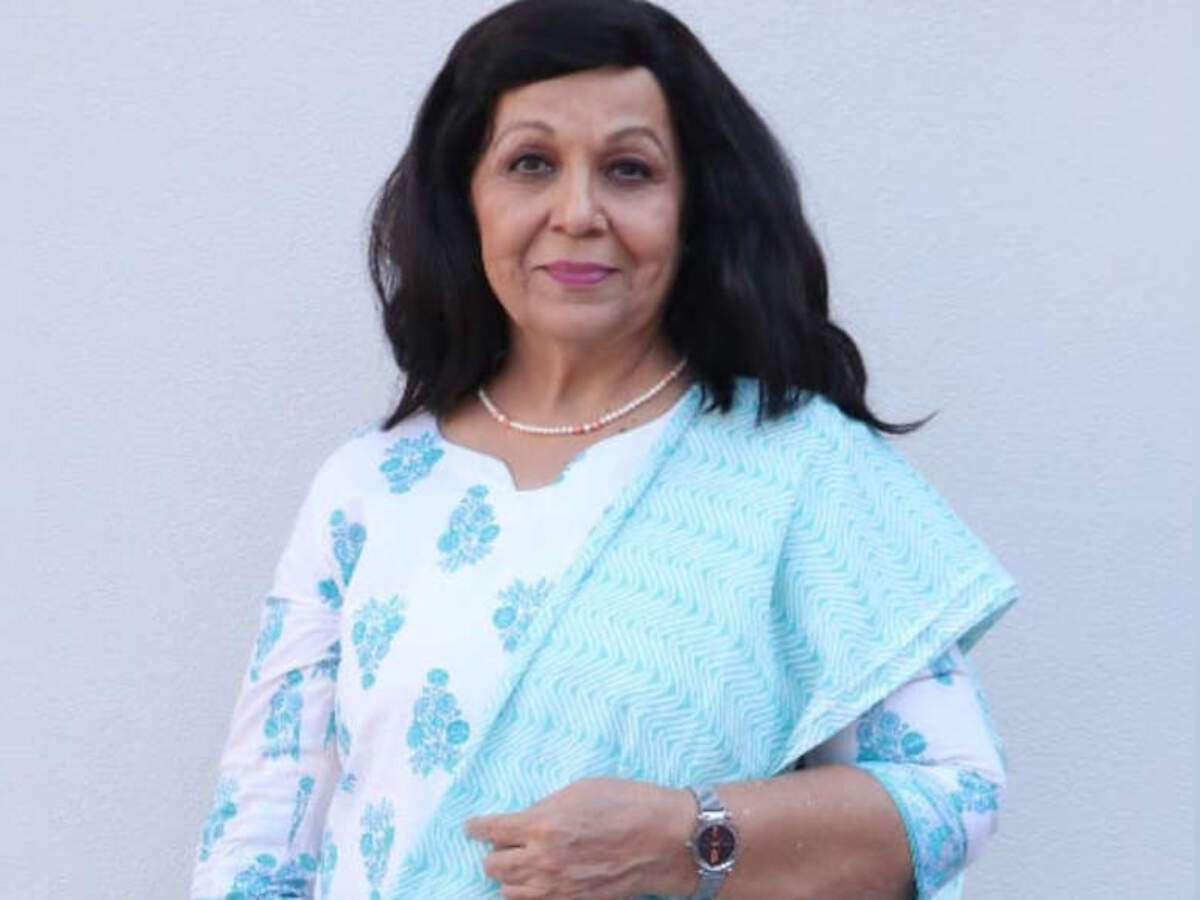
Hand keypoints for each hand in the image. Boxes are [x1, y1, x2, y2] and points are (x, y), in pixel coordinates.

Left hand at [463, 775, 696, 898]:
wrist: (664, 840)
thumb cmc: (627, 804)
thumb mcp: (580, 791)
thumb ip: (545, 808)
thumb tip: (525, 819)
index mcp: (541, 824)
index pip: (490, 830)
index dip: (476, 827)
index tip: (472, 827)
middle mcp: (542, 860)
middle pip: (493, 864)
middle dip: (495, 852)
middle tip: (505, 843)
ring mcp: (556, 888)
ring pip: (508, 890)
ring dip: (511, 876)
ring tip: (522, 864)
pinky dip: (531, 894)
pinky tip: (541, 882)